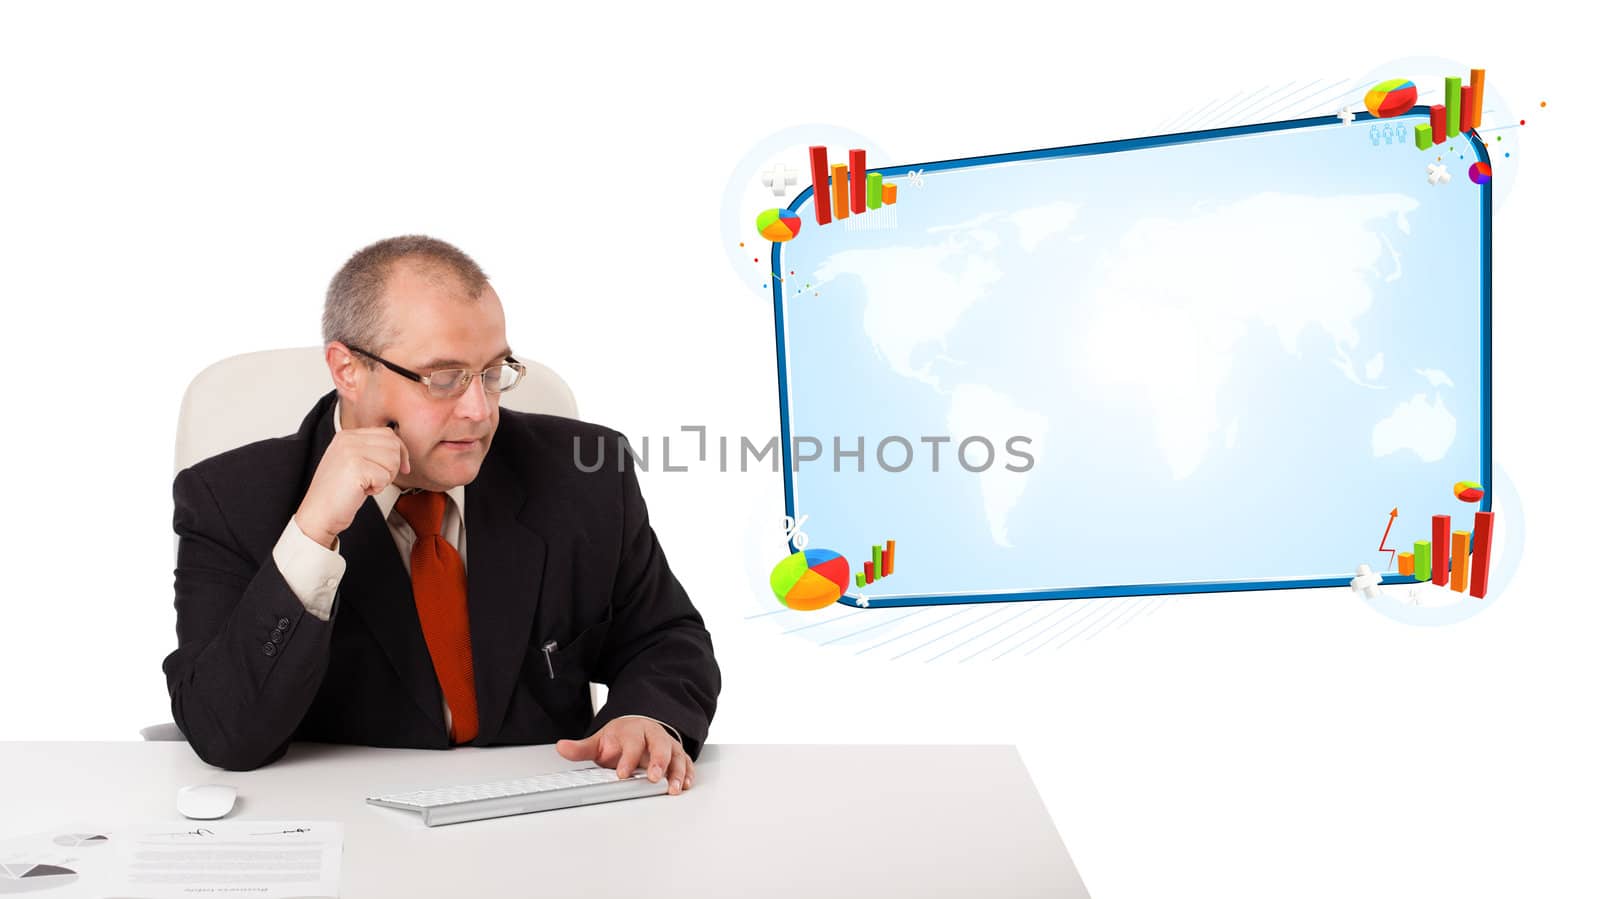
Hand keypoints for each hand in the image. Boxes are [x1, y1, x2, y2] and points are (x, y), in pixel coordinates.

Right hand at [293, 425, 410, 548]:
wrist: (318, 514)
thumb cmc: (338, 493)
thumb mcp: (353, 463)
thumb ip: (371, 450)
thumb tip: (401, 451)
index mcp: (347, 436)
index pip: (388, 434)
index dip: (400, 453)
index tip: (402, 468)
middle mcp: (348, 439)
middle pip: (393, 446)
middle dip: (393, 467)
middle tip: (375, 480)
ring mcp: (350, 452)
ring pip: (392, 460)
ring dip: (385, 478)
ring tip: (366, 485)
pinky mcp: (356, 468)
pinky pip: (385, 476)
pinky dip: (378, 489)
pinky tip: (362, 491)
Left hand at [556, 718, 693, 794]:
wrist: (638, 727)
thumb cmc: (620, 738)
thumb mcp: (600, 741)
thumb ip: (581, 748)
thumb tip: (561, 748)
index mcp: (633, 730)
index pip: (632, 742)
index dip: (628, 758)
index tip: (622, 774)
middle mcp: (653, 735)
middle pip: (659, 745)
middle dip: (658, 762)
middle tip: (653, 778)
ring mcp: (668, 745)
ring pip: (676, 755)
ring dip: (677, 772)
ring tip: (674, 788)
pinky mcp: (678, 755)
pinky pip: (687, 762)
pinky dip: (688, 773)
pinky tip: (686, 784)